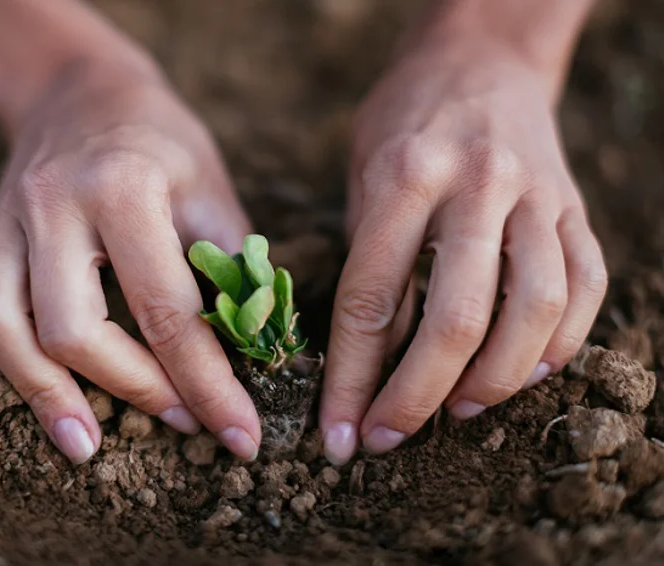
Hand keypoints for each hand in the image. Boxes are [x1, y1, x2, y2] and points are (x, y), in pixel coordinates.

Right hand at [0, 64, 260, 463]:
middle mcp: (51, 206)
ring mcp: (3, 223)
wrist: (81, 90)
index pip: (164, 309)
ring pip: (0, 324)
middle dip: (131, 390)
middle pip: (71, 328)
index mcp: (122, 188)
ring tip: (84, 444)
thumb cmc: (160, 141)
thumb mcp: (211, 188)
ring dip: (41, 395)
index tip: (238, 433)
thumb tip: (253, 350)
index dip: (206, 382)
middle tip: (179, 422)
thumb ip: (229, 267)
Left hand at [321, 38, 606, 463]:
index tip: (337, 436)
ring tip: (458, 410)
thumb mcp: (364, 182)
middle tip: (387, 438)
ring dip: (494, 380)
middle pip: (456, 319)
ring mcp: (536, 196)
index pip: (371, 300)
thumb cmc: (405, 126)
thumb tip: (375, 369)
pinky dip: (560, 343)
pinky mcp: (575, 208)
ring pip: (534, 311)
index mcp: (405, 176)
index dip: (350, 380)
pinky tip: (526, 370)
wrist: (481, 61)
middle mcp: (476, 185)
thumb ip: (375, 266)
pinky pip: (584, 288)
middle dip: (415, 398)